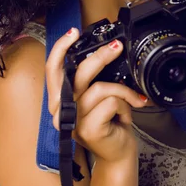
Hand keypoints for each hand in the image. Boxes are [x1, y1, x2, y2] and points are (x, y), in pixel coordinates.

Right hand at [46, 30, 147, 164]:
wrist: (118, 153)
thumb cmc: (109, 123)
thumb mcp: (97, 98)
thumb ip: (91, 81)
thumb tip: (103, 51)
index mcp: (60, 100)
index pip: (52, 70)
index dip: (60, 48)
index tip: (73, 32)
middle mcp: (61, 110)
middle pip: (77, 73)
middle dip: (100, 56)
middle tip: (117, 47)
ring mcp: (73, 121)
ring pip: (100, 88)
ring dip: (122, 91)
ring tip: (132, 99)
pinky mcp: (88, 129)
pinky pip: (111, 102)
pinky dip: (125, 104)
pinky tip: (127, 116)